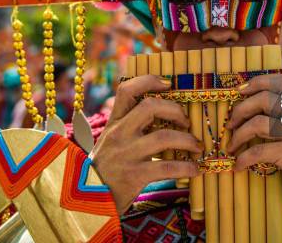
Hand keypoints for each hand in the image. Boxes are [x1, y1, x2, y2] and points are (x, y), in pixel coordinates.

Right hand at [90, 75, 202, 213]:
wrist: (84, 201)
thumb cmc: (104, 169)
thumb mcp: (110, 141)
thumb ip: (128, 126)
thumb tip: (159, 111)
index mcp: (114, 123)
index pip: (126, 90)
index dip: (149, 81)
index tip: (169, 83)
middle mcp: (119, 134)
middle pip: (150, 107)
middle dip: (176, 110)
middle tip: (187, 122)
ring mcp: (126, 154)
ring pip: (164, 137)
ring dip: (187, 140)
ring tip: (197, 147)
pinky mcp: (134, 176)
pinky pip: (167, 167)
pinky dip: (186, 167)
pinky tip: (195, 169)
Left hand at [226, 75, 281, 205]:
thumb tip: (250, 102)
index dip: (258, 82)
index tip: (240, 91)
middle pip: (264, 99)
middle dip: (241, 110)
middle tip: (231, 123)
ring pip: (257, 123)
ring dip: (238, 135)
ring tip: (232, 146)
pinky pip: (258, 151)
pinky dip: (243, 158)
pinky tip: (238, 165)